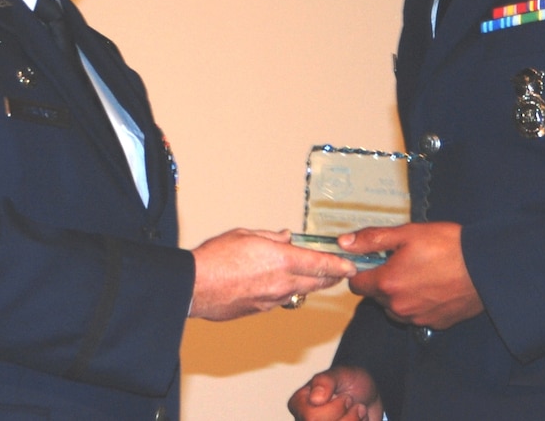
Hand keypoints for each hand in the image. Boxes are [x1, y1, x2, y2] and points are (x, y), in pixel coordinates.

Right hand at [189, 229, 355, 320]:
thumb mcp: (245, 235)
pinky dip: (287, 292)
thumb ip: (270, 237)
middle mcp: (280, 282)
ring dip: (310, 285)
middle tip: (340, 273)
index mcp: (280, 259)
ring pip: (300, 293)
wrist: (194, 287)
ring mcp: (271, 299)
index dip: (338, 265)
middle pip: (316, 282)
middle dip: (331, 278)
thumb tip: (284, 237)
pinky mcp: (259, 310)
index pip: (319, 264)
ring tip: (314, 277)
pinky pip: (281, 301)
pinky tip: (281, 286)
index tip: (350, 266)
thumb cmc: (215, 258)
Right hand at [288, 366, 382, 420]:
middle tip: (352, 403)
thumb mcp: (340, 373)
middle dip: (347, 417)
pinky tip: (359, 419)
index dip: (334, 409)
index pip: (311, 417)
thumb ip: (325, 381)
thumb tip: (315, 398)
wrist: (367, 395)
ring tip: (359, 411)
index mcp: (300, 403)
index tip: (346, 397)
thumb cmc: (349, 381)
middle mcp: (305, 420)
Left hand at [340, 222, 482, 329]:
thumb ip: (372, 239)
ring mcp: (417, 318)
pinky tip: (433, 286)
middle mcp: (398, 307)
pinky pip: (416, 315)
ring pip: (395, 308)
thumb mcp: (406, 234)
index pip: (356, 284)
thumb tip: (344, 243)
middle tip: (402, 261)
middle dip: (382, 280)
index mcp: (387, 283)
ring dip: (399, 294)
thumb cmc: (446, 246)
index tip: (373, 260)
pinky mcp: (435, 324)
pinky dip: (418, 303)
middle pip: (375, 296)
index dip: (361, 270)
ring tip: (419, 273)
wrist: (485, 267)